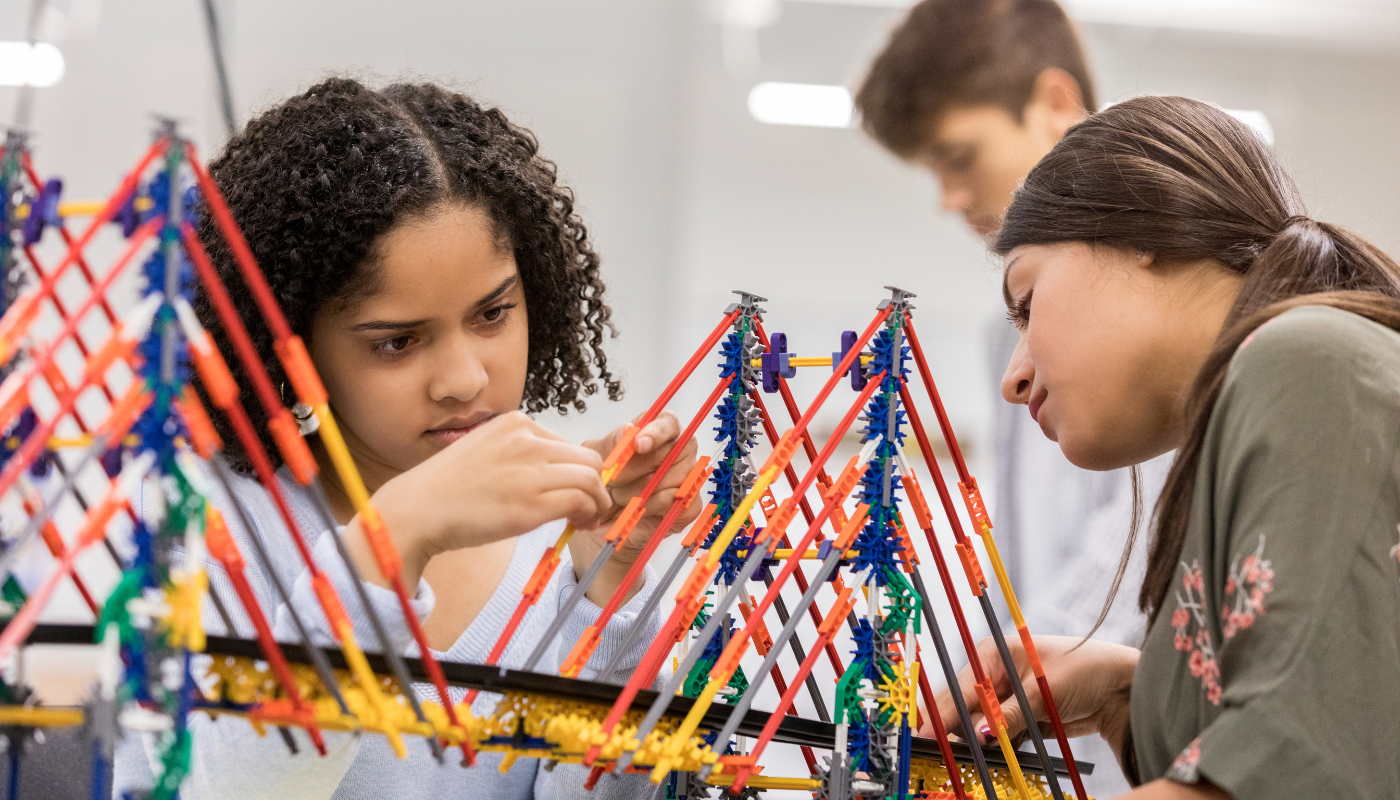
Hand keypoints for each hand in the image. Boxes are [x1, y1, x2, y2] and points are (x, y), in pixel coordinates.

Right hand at [363, 411, 611, 585]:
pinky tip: (578, 524)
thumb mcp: (485, 452)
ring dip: (597, 502)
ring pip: (590, 477)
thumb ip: (518, 455)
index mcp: (515, 423)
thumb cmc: (447, 490)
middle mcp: (526, 440)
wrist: (417, 510)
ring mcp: (530, 469)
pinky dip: (588, 512)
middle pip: (587, 458)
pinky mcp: (532, 502)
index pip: (567, 444)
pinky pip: (581, 500)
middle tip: (590, 508)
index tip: (576, 492)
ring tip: (588, 519)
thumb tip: (551, 474)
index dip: (578, 471)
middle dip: (596, 485)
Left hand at [580, 410, 701, 559]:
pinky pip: (675, 500)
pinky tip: (639, 508)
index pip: (669, 422)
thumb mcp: (597, 461)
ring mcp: (688, 478)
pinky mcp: (690, 505)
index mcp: (658, 434)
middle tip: (615, 480)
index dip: (656, 432)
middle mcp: (679, 453)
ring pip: (672, 477)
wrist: (603, 525)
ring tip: (622, 496)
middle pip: (672, 451)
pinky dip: (652, 505)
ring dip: (641, 490)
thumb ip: (611, 443)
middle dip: (637, 468)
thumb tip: (628, 429)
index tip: (638, 445)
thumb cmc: (604, 486)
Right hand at [933, 634, 1138, 761]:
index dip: (942, 712)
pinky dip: (995, 746)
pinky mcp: (1019, 718)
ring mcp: (1006, 697)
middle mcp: (995, 674)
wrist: (1121, 688)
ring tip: (966, 752)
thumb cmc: (1084, 669)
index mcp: (993, 653)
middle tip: (938, 748)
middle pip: (963, 707)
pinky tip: (991, 753)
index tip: (925, 732)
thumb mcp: (1042, 691)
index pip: (959, 687)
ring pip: (979, 725)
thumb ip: (1009, 715)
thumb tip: (979, 734)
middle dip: (956, 729)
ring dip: (977, 741)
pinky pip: (998, 736)